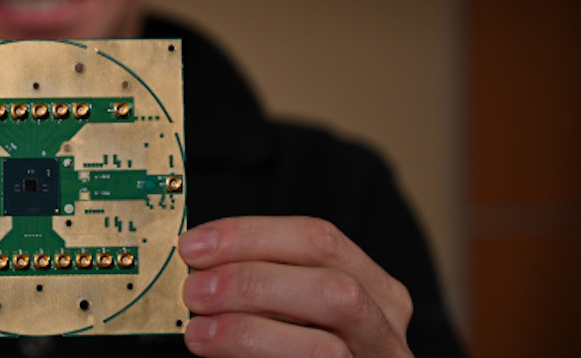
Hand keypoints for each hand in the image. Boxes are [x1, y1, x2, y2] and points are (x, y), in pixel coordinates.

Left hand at [178, 216, 412, 356]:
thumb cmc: (288, 348)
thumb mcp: (285, 309)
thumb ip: (261, 286)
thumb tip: (201, 263)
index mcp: (372, 289)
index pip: (319, 240)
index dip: (250, 235)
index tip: (195, 245)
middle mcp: (385, 331)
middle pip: (332, 285)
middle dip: (252, 280)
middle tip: (194, 288)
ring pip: (326, 345)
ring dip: (249, 328)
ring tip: (198, 329)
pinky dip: (256, 355)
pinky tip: (215, 349)